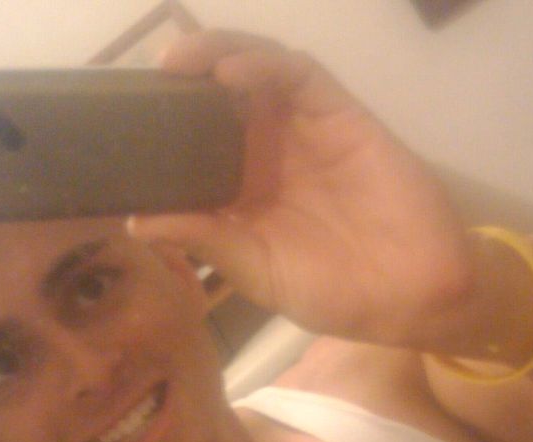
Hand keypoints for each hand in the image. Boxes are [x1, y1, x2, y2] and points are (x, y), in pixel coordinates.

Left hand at [129, 31, 474, 346]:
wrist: (413, 294)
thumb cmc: (337, 292)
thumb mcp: (257, 272)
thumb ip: (206, 241)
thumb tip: (137, 222)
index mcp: (241, 191)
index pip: (190, 144)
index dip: (158, 127)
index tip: (118, 125)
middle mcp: (267, 151)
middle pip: (215, 97)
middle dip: (181, 79)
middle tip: (144, 81)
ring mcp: (303, 129)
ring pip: (253, 72)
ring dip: (215, 55)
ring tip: (180, 63)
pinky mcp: (339, 114)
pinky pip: (298, 75)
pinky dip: (262, 65)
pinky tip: (231, 74)